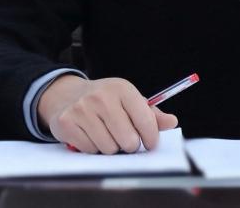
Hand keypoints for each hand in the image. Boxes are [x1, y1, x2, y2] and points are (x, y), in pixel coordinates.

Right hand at [37, 75, 177, 153]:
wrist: (68, 95)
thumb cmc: (106, 101)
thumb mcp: (129, 100)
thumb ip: (151, 114)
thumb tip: (172, 122)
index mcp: (123, 89)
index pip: (146, 121)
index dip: (151, 138)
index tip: (150, 143)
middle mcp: (102, 97)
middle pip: (128, 140)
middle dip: (129, 144)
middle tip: (124, 138)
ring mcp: (82, 109)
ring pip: (109, 148)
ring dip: (110, 147)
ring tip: (106, 134)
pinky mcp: (67, 122)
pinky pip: (90, 150)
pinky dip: (92, 148)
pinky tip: (90, 135)